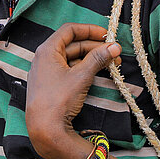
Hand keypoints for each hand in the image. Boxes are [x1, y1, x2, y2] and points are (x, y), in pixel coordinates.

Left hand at [25, 23, 120, 158]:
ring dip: (92, 58)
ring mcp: (46, 71)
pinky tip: (98, 71)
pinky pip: (69, 70)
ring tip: (111, 63)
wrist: (45, 128)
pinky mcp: (51, 84)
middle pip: (72, 44)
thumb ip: (98, 58)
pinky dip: (84, 68)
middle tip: (114, 52)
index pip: (69, 30)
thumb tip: (114, 46)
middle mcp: (44, 58)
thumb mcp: (81, 76)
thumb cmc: (59, 99)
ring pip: (72, 58)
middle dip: (95, 47)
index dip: (89, 30)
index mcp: (47, 50)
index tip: (106, 34)